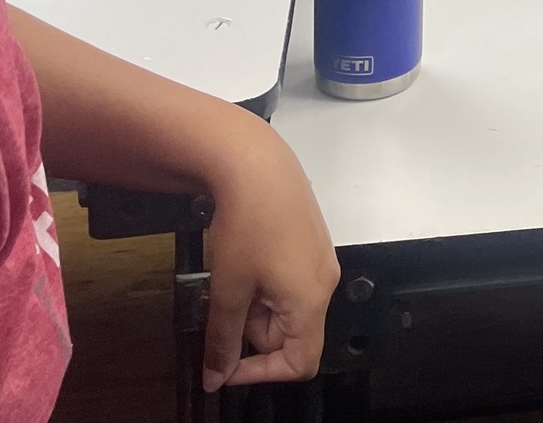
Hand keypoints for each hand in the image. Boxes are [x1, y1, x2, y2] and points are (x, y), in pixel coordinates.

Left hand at [200, 127, 340, 391]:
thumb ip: (223, 341)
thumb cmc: (247, 224)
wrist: (257, 164)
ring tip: (235, 275)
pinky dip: (266, 284)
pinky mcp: (313, 243)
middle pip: (293, 335)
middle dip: (254, 330)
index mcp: (311, 301)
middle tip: (226, 303)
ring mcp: (322, 261)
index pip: (300, 363)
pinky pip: (293, 282)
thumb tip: (217, 379)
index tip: (226, 366)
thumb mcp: (228, 289)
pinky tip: (248, 259)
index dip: (261, 374)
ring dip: (258, 305)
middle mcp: (326, 284)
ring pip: (289, 307)